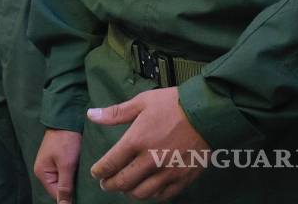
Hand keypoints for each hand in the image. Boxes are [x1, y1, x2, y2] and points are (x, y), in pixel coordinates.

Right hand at [35, 129, 82, 203]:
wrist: (67, 119)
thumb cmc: (65, 141)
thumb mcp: (66, 166)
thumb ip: (64, 187)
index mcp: (42, 173)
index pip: (56, 194)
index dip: (70, 196)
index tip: (84, 194)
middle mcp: (44, 170)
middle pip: (60, 188)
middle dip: (72, 188)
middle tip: (85, 184)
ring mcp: (51, 164)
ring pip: (64, 180)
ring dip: (74, 180)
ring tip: (84, 176)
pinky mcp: (58, 159)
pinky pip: (66, 172)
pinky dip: (74, 173)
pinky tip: (81, 170)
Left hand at [88, 87, 209, 200]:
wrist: (207, 112)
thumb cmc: (172, 104)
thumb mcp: (141, 102)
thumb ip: (115, 113)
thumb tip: (91, 114)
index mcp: (137, 140)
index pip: (111, 163)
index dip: (99, 171)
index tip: (96, 173)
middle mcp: (150, 160)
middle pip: (124, 182)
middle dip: (110, 185)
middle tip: (106, 184)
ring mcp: (168, 171)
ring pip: (143, 193)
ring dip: (130, 192)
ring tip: (125, 187)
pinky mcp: (184, 178)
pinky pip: (164, 195)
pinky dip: (152, 195)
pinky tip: (148, 188)